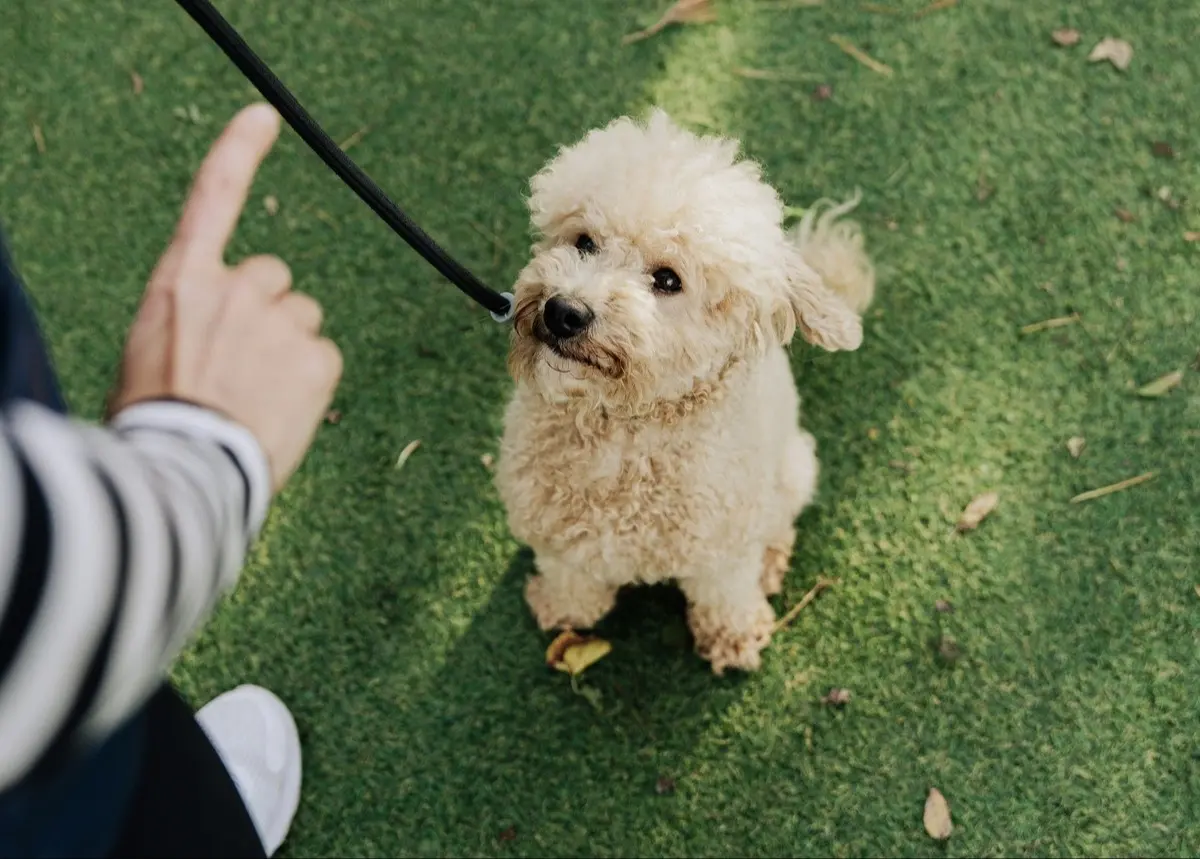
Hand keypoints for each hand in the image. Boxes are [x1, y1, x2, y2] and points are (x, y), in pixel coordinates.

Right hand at [109, 103, 342, 491]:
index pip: (213, 196)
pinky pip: (323, 357)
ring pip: (303, 320)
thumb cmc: (158, 419)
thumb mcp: (153, 353)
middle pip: (275, 279)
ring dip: (289, 348)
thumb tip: (218, 334)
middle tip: (242, 365)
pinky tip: (281, 410)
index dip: (240, 150)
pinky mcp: (318, 355)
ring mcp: (280, 318)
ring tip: (257, 396)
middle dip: (267, 313)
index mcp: (183, 280)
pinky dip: (309, 381)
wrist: (185, 467)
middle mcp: (235, 285)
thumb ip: (193, 322)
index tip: (265, 116)